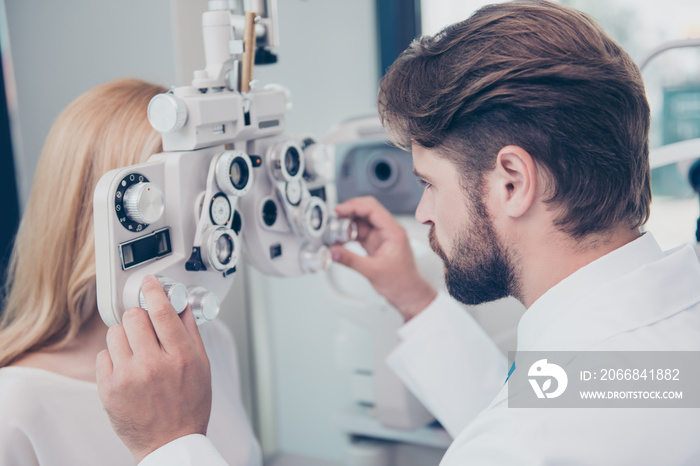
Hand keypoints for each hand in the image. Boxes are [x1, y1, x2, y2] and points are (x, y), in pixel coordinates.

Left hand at [96, 275, 211, 462]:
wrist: (170, 443)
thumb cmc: (189, 406)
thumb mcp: (202, 366)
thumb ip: (190, 332)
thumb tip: (180, 305)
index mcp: (181, 357)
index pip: (162, 311)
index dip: (154, 291)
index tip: (149, 283)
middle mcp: (154, 365)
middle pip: (134, 316)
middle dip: (140, 317)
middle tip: (145, 329)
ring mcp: (129, 377)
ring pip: (115, 332)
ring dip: (125, 337)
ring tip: (136, 352)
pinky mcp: (109, 389)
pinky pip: (103, 355)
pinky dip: (113, 358)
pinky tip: (127, 369)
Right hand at [330, 196, 436, 320]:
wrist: (409, 295)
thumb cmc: (402, 283)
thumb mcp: (373, 271)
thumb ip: (351, 260)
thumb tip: (333, 251)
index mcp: (393, 232)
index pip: (373, 209)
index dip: (354, 206)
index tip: (339, 210)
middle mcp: (388, 231)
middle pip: (366, 211)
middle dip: (349, 212)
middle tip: (334, 217)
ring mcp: (381, 237)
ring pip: (361, 222)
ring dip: (347, 224)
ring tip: (334, 230)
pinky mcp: (375, 245)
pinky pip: (360, 234)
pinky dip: (348, 234)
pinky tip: (340, 240)